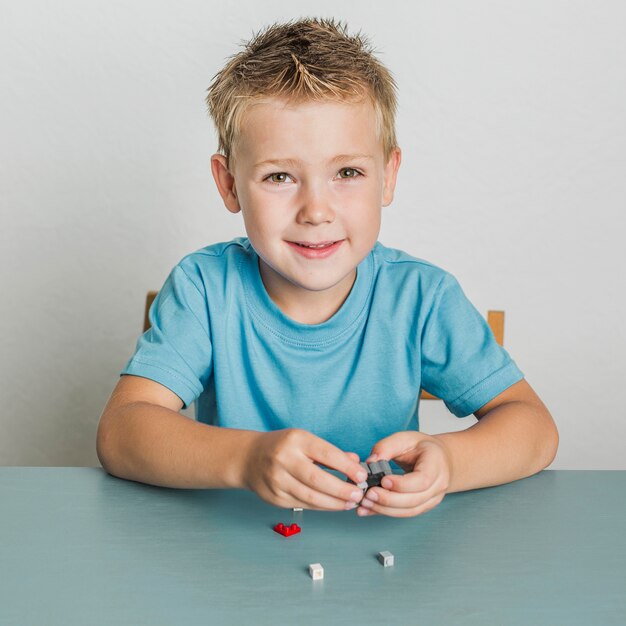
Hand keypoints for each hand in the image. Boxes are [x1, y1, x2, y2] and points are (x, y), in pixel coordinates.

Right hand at [242, 428, 368, 510]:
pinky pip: (303, 505)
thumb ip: (330, 452)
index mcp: (295, 440)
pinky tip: (333, 505)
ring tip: (349, 503)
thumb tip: (355, 463)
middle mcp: (284, 459)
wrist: (248, 457)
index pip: (325, 454)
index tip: (362, 476)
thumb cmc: (282, 446)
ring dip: (334, 503)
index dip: (346, 467)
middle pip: (317, 479)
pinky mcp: (275, 498)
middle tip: (358, 494)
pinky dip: (321, 507)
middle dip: (342, 490)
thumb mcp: (305, 440)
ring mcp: (277, 480)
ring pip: (311, 497)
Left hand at [356, 432, 451, 517]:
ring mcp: (433, 498)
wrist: (439, 458)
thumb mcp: (404, 438)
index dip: (402, 484)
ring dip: (385, 509)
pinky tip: (370, 508)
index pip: (422, 480)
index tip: (383, 480)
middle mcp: (438, 484)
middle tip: (368, 494)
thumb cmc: (421, 447)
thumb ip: (386, 446)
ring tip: (365, 502)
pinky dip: (386, 512)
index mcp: (436, 464)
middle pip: (414, 500)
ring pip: (410, 511)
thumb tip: (370, 462)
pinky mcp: (423, 506)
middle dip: (389, 500)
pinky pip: (405, 513)